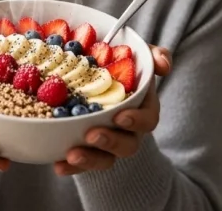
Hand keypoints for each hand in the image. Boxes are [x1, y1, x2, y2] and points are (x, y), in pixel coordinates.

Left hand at [54, 45, 172, 175]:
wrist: (92, 74)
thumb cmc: (119, 63)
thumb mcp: (137, 54)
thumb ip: (153, 55)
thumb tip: (163, 66)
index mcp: (142, 108)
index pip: (148, 120)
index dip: (136, 121)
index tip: (119, 116)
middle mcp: (128, 130)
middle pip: (127, 145)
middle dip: (110, 142)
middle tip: (91, 135)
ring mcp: (108, 142)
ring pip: (105, 159)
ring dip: (89, 160)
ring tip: (71, 154)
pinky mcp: (87, 149)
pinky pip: (82, 164)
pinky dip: (71, 167)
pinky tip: (58, 165)